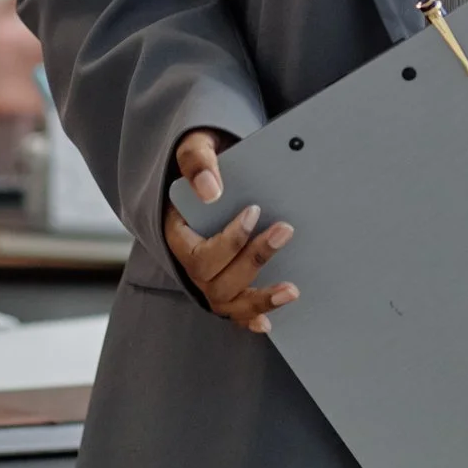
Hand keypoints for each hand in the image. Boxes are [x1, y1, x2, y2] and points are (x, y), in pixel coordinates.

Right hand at [163, 128, 296, 334]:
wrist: (215, 171)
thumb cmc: (205, 159)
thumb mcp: (197, 146)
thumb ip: (198, 161)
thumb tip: (211, 189)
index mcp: (176, 233)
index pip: (196, 253)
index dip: (227, 240)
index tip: (254, 211)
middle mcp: (189, 262)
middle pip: (213, 280)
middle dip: (252, 260)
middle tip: (284, 230)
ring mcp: (208, 278)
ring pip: (226, 301)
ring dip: (258, 298)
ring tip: (290, 290)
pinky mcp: (227, 286)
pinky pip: (235, 311)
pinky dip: (250, 318)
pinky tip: (268, 321)